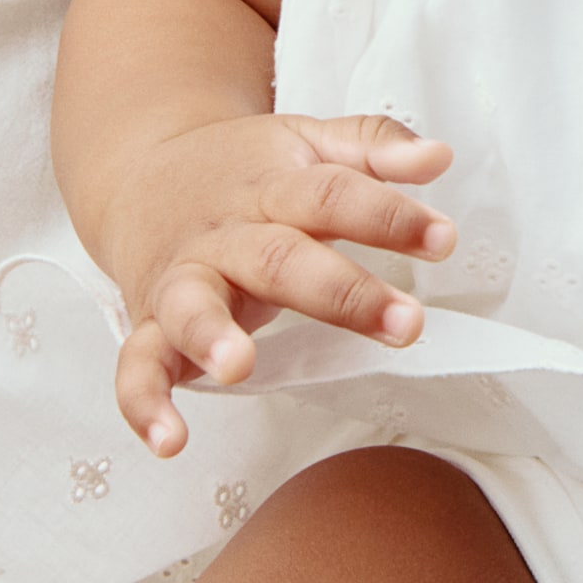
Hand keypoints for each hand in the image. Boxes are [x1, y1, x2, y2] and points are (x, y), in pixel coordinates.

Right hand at [106, 110, 453, 453]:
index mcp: (272, 186)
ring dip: (211, 336)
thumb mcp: (308, 142)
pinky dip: (145, 403)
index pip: (333, 195)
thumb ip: (374, 146)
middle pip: (279, 258)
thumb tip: (439, 156)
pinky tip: (169, 440)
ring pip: (192, 305)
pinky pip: (138, 364)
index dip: (389, 216)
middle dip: (342, 293)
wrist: (140, 170)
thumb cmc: (242, 170)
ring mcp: (184, 279)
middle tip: (406, 324)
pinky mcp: (150, 323)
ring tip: (238, 367)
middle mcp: (226, 234)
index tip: (443, 239)